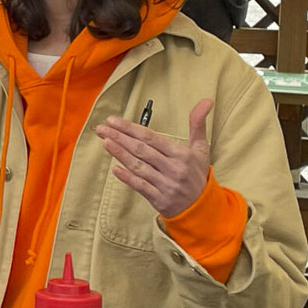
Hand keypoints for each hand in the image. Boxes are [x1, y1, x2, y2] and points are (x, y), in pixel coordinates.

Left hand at [96, 99, 212, 217]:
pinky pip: (141, 186)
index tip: (113, 120)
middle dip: (120, 137)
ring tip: (105, 142)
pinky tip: (115, 168)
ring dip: (120, 154)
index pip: (151, 138)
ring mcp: (166, 185)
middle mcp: (174, 168)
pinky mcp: (160, 200)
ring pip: (139, 167)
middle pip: (142, 150)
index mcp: (182, 154)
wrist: (202, 207)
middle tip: (101, 128)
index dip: (131, 128)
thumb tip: (206, 100)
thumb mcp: (200, 149)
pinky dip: (127, 178)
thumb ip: (198, 125)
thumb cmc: (196, 173)